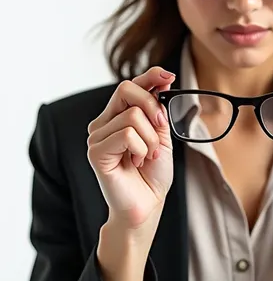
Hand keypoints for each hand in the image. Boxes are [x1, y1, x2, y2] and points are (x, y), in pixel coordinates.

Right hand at [87, 67, 175, 232]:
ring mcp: (96, 136)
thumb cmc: (152, 173)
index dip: (149, 76)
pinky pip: (127, 135)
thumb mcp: (162, 135)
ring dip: (150, 139)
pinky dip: (141, 148)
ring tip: (146, 156)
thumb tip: (163, 80)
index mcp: (118, 116)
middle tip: (161, 129)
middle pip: (127, 90)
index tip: (169, 75)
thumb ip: (159, 109)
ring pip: (132, 116)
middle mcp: (103, 123)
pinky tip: (136, 162)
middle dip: (153, 107)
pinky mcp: (95, 151)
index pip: (130, 86)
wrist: (147, 205)